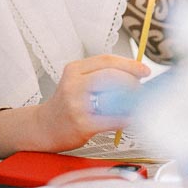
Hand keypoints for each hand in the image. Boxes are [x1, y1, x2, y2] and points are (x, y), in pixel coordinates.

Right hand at [34, 55, 149, 151]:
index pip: (106, 60)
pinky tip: (130, 118)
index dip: (129, 64)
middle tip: (140, 89)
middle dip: (132, 82)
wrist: (43, 127)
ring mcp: (76, 105)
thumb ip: (100, 76)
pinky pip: (112, 119)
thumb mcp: (76, 81)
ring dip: (131, 100)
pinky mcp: (82, 124)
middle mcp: (73, 84)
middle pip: (111, 76)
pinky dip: (125, 118)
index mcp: (74, 70)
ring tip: (137, 103)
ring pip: (113, 97)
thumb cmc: (65, 105)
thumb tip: (134, 75)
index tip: (144, 70)